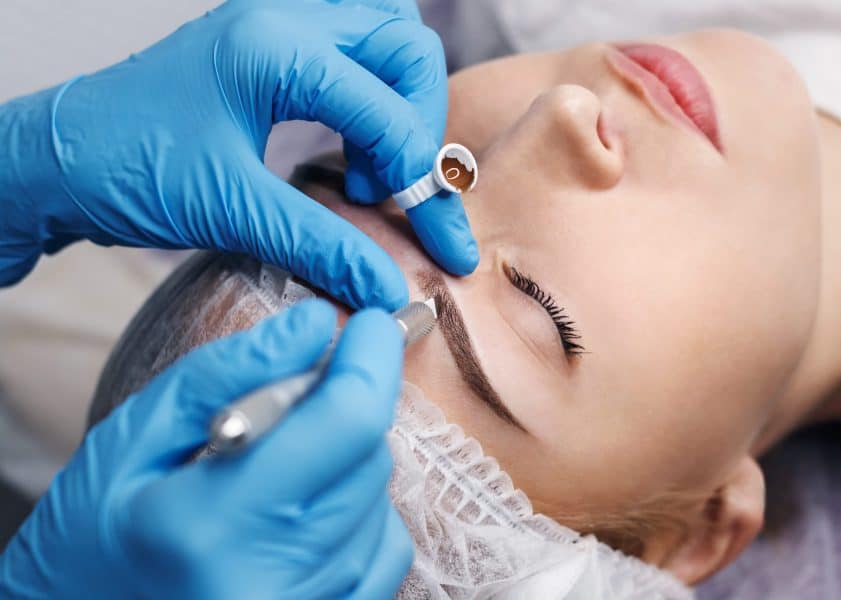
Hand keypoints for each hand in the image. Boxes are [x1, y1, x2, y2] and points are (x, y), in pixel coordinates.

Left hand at [0, 0, 478, 303]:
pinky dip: (370, 106)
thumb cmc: (124, 169)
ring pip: (387, 41)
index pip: (389, 110)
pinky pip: (353, 57)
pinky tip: (351, 155)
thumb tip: (389, 287)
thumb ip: (319, 244)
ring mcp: (279, 26)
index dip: (426, 185)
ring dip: (400, 109)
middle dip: (418, 129)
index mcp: (275, 48)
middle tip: (392, 193)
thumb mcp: (229, 210)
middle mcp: (286, 19)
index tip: (443, 245)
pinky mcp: (272, 48)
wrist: (57, 158)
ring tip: (371, 175)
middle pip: (406, 49)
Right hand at [0, 300, 412, 598]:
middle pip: (370, 455)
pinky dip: (359, 510)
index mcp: (215, 528)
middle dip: (348, 406)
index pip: (345, 421)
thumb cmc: (95, 533)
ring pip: (381, 497)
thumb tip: (316, 323)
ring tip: (279, 470)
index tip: (370, 322)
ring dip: (347, 460)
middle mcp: (273, 585)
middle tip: (299, 396)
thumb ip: (226, 374)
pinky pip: (387, 546)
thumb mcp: (136, 438)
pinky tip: (301, 511)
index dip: (372, 357)